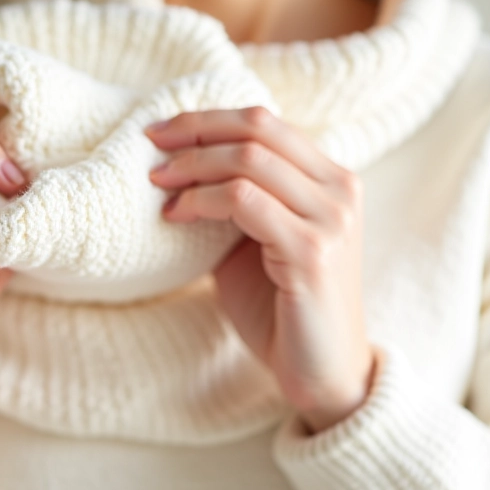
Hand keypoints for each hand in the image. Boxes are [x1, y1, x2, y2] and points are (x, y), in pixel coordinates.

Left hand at [145, 106, 373, 432]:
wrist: (318, 371)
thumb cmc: (279, 305)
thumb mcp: (253, 238)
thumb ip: (233, 197)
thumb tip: (173, 163)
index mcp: (330, 179)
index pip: (265, 122)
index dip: (207, 118)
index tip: (159, 131)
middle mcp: (340, 190)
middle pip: (257, 129)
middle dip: (195, 131)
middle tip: (150, 146)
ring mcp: (331, 219)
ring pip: (248, 161)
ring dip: (192, 166)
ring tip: (157, 183)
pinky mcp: (312, 252)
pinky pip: (244, 201)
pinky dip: (200, 200)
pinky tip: (175, 215)